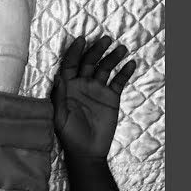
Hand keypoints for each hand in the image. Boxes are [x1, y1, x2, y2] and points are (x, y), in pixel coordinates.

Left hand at [49, 35, 137, 158]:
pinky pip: (118, 82)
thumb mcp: (59, 117)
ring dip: (113, 57)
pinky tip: (130, 64)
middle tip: (106, 39)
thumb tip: (59, 77)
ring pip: (106, 68)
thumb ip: (59, 97)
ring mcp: (98, 90)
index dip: (75, 51)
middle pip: (89, 62)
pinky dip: (125, 72)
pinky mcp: (111, 97)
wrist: (87, 151)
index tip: (81, 39)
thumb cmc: (69, 135)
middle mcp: (82, 84)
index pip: (70, 64)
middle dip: (97, 49)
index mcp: (67, 87)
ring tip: (121, 48)